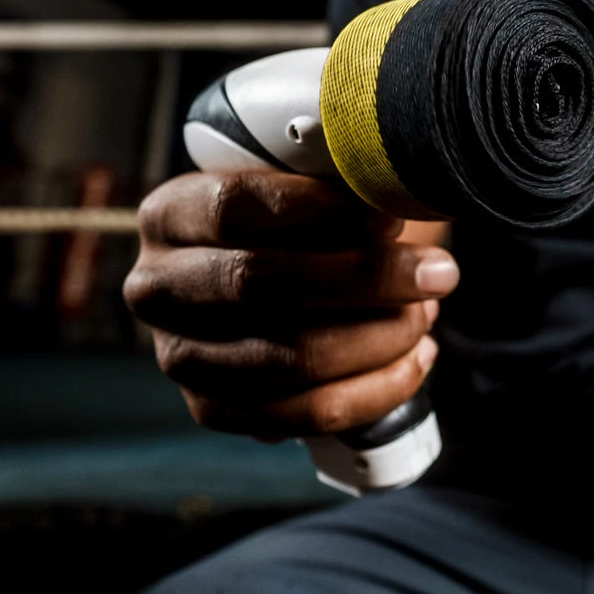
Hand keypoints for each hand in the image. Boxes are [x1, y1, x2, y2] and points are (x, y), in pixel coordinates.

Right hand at [124, 171, 458, 439]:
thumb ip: (342, 180)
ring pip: (291, 357)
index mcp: (169, 214)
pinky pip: (306, 414)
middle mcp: (156, 288)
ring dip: (380, 337)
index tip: (390, 218)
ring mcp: (179, 357)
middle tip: (437, 272)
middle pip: (262, 284)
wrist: (280, 275)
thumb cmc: (307, 219)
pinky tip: (415, 357)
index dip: (320, 213)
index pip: (235, 209)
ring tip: (427, 312)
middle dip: (365, 280)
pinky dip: (376, 389)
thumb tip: (394, 197)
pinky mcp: (214, 409)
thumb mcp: (313, 181)